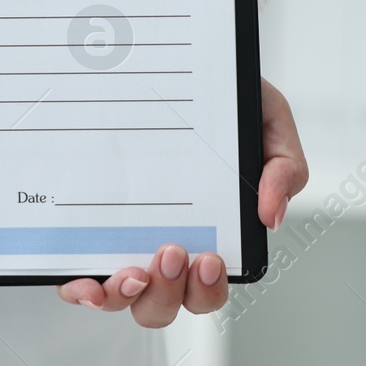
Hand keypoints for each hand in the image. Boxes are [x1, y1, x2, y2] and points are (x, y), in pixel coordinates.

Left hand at [54, 78, 307, 326]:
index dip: (206, 288)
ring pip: (124, 297)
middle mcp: (163, 242)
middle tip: (173, 251)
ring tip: (133, 269)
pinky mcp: (87, 228)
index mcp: (209, 230)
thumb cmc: (218, 100)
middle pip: (166, 301)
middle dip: (170, 290)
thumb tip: (271, 214)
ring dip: (128, 295)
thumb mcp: (266, 118)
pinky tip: (84, 282)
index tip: (208, 259)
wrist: (172, 65)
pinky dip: (83, 290)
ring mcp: (123, 238)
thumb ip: (284, 164)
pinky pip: (81, 276)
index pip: (206, 283)